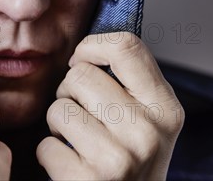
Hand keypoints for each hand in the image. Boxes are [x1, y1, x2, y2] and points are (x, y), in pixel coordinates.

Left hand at [37, 32, 183, 179]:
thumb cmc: (131, 161)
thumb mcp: (148, 120)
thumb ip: (130, 83)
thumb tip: (88, 47)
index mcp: (166, 108)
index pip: (126, 46)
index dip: (92, 46)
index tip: (83, 59)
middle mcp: (149, 132)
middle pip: (79, 74)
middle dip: (70, 93)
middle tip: (84, 117)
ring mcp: (120, 158)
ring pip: (58, 107)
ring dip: (59, 125)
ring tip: (79, 142)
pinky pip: (46, 145)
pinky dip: (51, 156)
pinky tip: (72, 167)